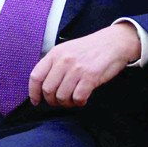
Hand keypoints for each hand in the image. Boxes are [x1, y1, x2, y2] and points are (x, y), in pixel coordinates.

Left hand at [27, 24, 141, 107]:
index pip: (36, 76)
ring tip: (72, 100)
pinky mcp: (90, 77)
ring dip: (66, 103)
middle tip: (59, 102)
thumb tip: (44, 85)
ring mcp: (77, 69)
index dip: (33, 92)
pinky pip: (78, 98)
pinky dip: (79, 102)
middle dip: (52, 101)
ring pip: (62, 96)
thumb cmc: (90, 48)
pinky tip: (83, 99)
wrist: (114, 42)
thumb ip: (54, 64)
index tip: (36, 101)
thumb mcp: (67, 50)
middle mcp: (63, 61)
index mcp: (55, 54)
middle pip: (48, 90)